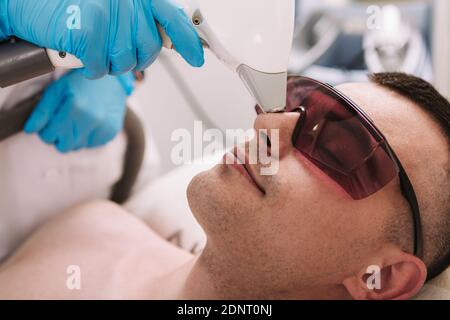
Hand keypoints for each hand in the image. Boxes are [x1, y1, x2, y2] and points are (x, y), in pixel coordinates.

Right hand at [0, 0, 203, 77]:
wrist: (25, 4)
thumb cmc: (69, 8)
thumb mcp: (112, 9)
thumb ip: (139, 20)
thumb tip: (169, 40)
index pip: (172, 17)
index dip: (188, 40)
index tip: (198, 57)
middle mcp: (124, 0)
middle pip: (148, 49)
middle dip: (134, 58)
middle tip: (112, 50)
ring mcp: (106, 14)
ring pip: (125, 62)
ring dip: (108, 63)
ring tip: (91, 47)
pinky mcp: (88, 31)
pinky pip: (99, 67)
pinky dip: (88, 68)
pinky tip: (78, 53)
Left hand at [24, 70, 132, 152]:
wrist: (110, 81)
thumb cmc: (80, 83)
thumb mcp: (57, 90)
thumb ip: (42, 111)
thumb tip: (30, 130)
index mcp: (74, 107)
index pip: (49, 136)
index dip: (46, 130)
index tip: (51, 121)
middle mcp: (91, 119)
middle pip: (64, 146)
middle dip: (59, 137)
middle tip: (62, 124)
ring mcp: (103, 127)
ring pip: (77, 147)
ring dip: (73, 138)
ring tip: (77, 122)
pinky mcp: (111, 133)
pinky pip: (91, 145)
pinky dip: (87, 137)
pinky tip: (89, 124)